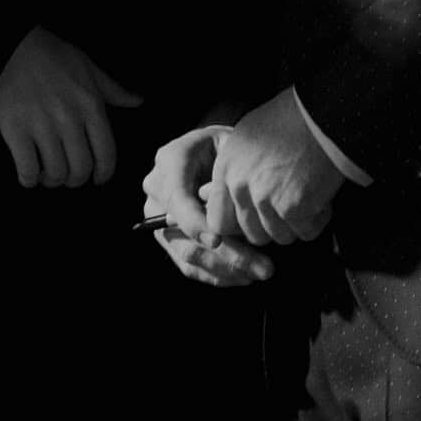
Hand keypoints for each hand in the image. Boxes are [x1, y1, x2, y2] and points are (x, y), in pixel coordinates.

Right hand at [0, 25, 142, 188]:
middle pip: (80, 169)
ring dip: (52, 181)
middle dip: (76, 180)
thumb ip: (113, 90)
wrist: (12, 46)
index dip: (104, 173)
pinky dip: (29, 179)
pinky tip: (28, 175)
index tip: (98, 178)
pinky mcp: (15, 130)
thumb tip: (138, 101)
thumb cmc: (52, 55)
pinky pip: (27, 169)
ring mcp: (42, 126)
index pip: (106, 154)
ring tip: (47, 174)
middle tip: (69, 176)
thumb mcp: (88, 68)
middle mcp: (69, 119)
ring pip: (55, 173)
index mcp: (91, 106)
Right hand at [143, 125, 271, 287]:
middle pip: (183, 233)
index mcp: (170, 160)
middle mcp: (157, 190)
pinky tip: (245, 276)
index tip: (218, 240)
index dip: (194, 222)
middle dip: (224, 254)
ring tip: (261, 272)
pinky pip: (189, 265)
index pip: (176, 198)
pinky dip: (218, 275)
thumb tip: (236, 207)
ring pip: (187, 254)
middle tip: (263, 267)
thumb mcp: (233, 144)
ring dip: (226, 269)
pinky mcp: (170, 238)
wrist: (214, 150)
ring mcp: (160, 217)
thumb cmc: (228, 146)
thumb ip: (231, 170)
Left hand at [201, 89, 344, 248]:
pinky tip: (322, 200)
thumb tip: (232, 197)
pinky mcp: (292, 207)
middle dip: (273, 226)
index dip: (240, 225)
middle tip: (290, 208)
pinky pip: (305, 233)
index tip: (258, 219)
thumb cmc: (292, 119)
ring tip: (309, 198)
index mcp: (227, 168)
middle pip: (252, 234)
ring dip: (297, 224)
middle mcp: (241, 186)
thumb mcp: (248, 138)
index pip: (219, 221)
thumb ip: (237, 171)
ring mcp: (266, 199)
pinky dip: (317, 221)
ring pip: (279, 237)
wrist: (323, 113)